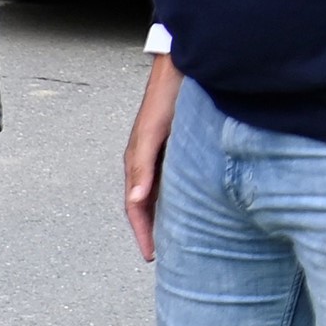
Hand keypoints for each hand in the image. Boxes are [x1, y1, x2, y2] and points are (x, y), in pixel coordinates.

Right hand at [124, 51, 180, 261]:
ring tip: (175, 237)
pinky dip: (176, 198)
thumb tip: (135, 200)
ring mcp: (162, 156)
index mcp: (137, 163)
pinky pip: (173, 182)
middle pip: (145, 205)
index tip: (152, 257)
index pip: (135, 208)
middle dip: (151, 230)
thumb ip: (143, 166)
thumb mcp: (153, 133)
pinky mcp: (177, 149)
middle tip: (163, 255)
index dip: (143, 233)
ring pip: (159, 194)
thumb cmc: (166, 99)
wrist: (184, 68)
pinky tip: (189, 204)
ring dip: (163, 216)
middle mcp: (148, 163)